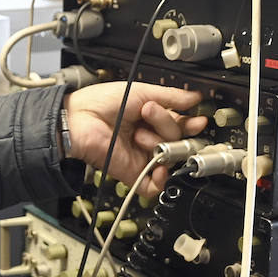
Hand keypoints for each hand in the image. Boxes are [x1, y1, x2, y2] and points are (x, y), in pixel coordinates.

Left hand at [63, 82, 206, 196]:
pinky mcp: (134, 173)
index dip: (190, 123)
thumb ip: (171, 97)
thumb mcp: (142, 91)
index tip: (198, 119)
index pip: (180, 124)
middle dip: (166, 124)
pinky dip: (161, 177)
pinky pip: (155, 185)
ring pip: (170, 157)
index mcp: (151, 119)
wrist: (79, 119)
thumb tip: (195, 97)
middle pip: (178, 138)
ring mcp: (142, 156)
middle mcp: (148, 138)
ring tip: (138, 133)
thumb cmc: (100, 102)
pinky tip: (158, 164)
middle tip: (148, 113)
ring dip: (158, 142)